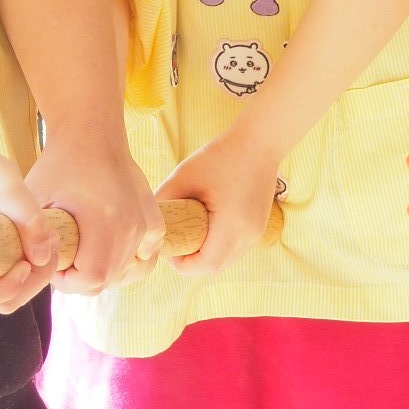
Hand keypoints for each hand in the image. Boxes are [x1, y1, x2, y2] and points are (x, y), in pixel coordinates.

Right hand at [0, 133, 60, 315]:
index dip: (6, 289)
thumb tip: (41, 259)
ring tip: (46, 242)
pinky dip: (21, 265)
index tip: (26, 264)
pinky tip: (35, 242)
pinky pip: (1, 274)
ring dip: (28, 276)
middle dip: (26, 283)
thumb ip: (28, 221)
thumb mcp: (8, 188)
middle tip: (47, 253)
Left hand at [26, 127, 163, 295]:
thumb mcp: (35, 200)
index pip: (92, 278)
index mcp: (103, 221)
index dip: (69, 281)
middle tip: (66, 259)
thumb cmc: (57, 165)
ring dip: (106, 270)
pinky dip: (133, 258)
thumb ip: (33, 237)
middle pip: (111, 278)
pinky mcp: (152, 216)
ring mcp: (144, 221)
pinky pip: (148, 253)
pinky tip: (112, 248)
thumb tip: (39, 268)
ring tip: (85, 254)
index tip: (55, 263)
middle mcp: (130, 224)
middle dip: (84, 279)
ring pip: (130, 270)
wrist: (90, 134)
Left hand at [156, 125, 280, 276]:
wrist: (259, 141)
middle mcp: (249, 234)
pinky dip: (218, 246)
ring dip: (206, 254)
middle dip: (192, 261)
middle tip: (176, 242)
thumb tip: (148, 219)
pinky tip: (205, 227)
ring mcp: (257, 232)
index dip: (183, 263)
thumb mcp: (185, 175)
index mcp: (232, 224)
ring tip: (189, 233)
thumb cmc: (221, 155)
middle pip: (216, 267)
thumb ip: (164, 198)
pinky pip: (235, 248)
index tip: (170, 247)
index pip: (205, 264)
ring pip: (226, 260)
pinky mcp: (259, 227)